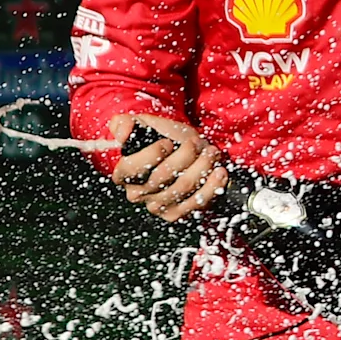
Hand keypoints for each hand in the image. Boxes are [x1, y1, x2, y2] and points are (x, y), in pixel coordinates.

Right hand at [110, 114, 224, 220]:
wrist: (185, 153)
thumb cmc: (164, 139)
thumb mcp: (145, 126)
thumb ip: (126, 124)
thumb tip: (122, 132)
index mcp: (124, 174)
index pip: (131, 169)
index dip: (151, 156)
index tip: (168, 143)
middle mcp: (138, 193)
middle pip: (162, 177)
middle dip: (185, 156)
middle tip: (196, 142)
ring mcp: (158, 206)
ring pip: (182, 187)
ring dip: (202, 166)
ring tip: (211, 152)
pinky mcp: (178, 214)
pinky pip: (197, 202)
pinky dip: (211, 185)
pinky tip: (218, 172)